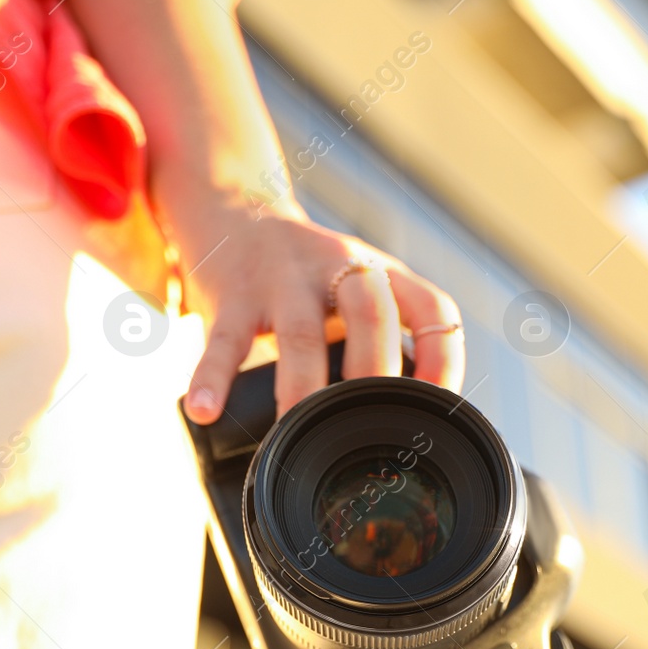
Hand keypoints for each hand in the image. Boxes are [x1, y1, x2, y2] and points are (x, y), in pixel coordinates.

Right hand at [175, 206, 464, 424]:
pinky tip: (204, 410)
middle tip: (371, 431)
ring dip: (302, 389)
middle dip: (375, 373)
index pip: (433, 310)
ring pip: (300, 334)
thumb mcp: (355, 291)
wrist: (233, 214)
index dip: (443, 361)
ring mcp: (285, 278)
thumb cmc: (305, 278)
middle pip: (371, 315)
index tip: (435, 410)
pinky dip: (213, 376)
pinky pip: (225, 339)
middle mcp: (340, 267)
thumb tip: (402, 425)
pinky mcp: (233, 291)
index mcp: (381, 273)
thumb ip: (380, 342)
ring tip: (293, 435)